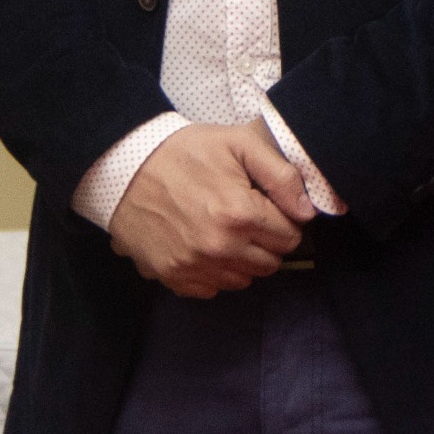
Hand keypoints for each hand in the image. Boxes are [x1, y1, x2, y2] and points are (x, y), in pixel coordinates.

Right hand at [110, 125, 314, 297]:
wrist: (124, 166)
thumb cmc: (184, 151)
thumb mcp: (238, 144)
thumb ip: (282, 176)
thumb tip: (308, 212)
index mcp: (239, 214)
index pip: (290, 236)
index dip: (282, 219)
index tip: (265, 206)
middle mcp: (219, 248)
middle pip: (270, 263)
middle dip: (266, 241)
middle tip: (245, 217)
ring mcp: (193, 266)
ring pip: (242, 279)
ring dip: (241, 259)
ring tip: (223, 229)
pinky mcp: (171, 276)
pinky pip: (209, 289)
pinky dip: (212, 272)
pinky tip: (202, 245)